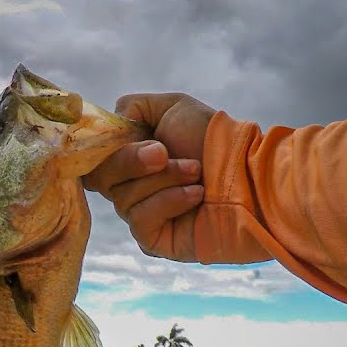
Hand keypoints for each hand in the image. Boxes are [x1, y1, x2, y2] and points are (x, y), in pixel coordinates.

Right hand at [83, 93, 215, 261]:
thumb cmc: (216, 139)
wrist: (253, 173)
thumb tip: (111, 126)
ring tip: (196, 172)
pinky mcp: (154, 240)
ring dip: (164, 178)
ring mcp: (141, 215)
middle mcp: (131, 188)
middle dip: (132, 160)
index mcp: (129, 160)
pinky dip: (169, 201)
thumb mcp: (173, 107)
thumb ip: (132, 106)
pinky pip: (141, 220)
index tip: (127, 138)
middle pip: (101, 178)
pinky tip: (196, 195)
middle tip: (165, 153)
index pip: (93, 161)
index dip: (101, 151)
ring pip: (123, 198)